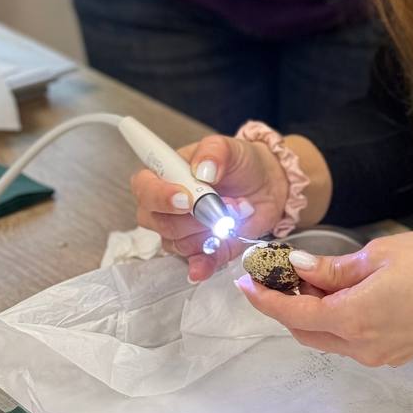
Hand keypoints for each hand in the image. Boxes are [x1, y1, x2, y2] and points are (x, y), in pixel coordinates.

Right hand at [130, 134, 288, 282]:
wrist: (267, 184)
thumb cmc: (240, 163)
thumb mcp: (229, 147)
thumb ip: (214, 152)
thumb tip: (203, 169)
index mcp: (166, 175)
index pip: (144, 188)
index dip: (159, 197)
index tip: (186, 199)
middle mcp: (167, 207)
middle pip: (159, 221)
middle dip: (194, 217)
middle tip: (223, 204)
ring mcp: (184, 231)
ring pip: (179, 242)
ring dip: (211, 231)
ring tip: (237, 211)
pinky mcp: (204, 250)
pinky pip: (196, 264)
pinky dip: (202, 265)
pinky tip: (205, 265)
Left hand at [237, 231, 412, 366]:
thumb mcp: (378, 255)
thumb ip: (333, 269)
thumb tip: (296, 269)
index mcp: (353, 318)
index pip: (292, 315)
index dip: (264, 300)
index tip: (244, 283)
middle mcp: (361, 346)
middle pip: (305, 332)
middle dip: (285, 307)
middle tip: (278, 275)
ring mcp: (378, 355)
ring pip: (327, 339)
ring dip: (311, 315)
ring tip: (311, 281)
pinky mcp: (393, 355)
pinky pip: (351, 342)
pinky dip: (336, 321)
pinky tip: (343, 295)